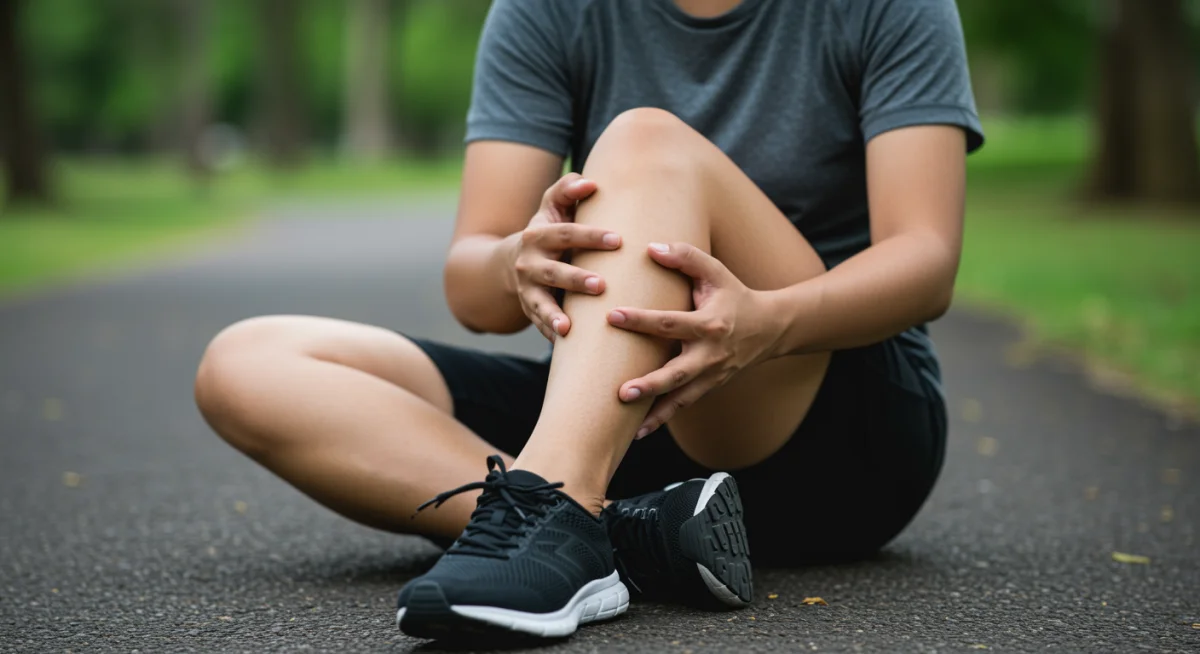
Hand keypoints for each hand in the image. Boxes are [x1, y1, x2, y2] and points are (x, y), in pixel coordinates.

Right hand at [508, 173, 621, 340]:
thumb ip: (568, 190)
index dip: (590, 235)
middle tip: (601, 285)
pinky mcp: (529, 310)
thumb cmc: (549, 231)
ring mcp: (526, 289)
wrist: (513, 263)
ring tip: (569, 327)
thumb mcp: (553, 207)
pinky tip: (565, 345)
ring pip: (540, 303)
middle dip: (575, 279)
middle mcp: (528, 263)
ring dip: (554, 314)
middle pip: (553, 271)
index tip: (618, 240)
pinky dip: (550, 333)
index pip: (565, 233)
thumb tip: (590, 182)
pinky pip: (539, 324)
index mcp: (538, 234)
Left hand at [607, 242, 782, 438]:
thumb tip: (651, 248)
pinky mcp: (709, 388)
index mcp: (710, 324)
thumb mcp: (716, 272)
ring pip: (680, 398)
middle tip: (621, 391)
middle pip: (677, 373)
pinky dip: (662, 419)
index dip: (641, 320)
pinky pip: (683, 406)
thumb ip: (686, 256)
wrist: (769, 329)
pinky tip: (638, 433)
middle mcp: (711, 355)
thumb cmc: (734, 296)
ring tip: (628, 426)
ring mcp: (711, 376)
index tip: (612, 315)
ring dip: (655, 412)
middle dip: (650, 384)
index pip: (670, 323)